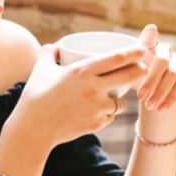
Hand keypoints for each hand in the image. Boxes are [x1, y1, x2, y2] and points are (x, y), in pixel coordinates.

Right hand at [14, 41, 145, 147]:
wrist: (33, 129)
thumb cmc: (35, 97)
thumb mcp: (41, 69)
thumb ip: (50, 53)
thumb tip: (56, 47)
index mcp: (82, 71)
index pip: (117, 58)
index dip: (134, 52)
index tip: (143, 50)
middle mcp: (94, 88)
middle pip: (129, 76)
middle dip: (140, 71)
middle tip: (142, 69)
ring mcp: (97, 108)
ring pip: (122, 102)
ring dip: (120, 98)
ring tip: (113, 96)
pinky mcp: (97, 124)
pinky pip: (109, 117)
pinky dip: (106, 114)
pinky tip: (98, 112)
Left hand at [133, 24, 175, 113]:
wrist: (150, 93)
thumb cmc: (134, 77)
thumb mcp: (127, 72)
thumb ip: (127, 65)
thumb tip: (121, 65)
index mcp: (151, 45)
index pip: (150, 39)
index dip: (150, 36)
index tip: (151, 30)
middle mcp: (166, 50)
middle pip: (162, 62)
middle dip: (151, 80)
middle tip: (139, 96)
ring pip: (172, 75)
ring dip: (160, 92)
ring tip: (148, 106)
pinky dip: (170, 98)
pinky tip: (160, 109)